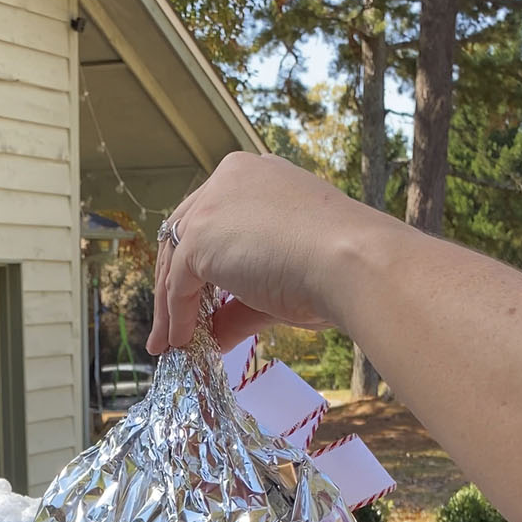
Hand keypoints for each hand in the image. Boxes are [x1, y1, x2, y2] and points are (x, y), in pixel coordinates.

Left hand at [147, 152, 370, 354]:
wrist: (353, 264)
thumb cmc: (332, 271)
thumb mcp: (275, 281)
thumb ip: (238, 303)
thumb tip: (214, 335)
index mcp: (254, 177)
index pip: (211, 218)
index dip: (199, 261)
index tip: (195, 298)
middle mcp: (230, 177)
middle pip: (183, 234)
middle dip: (174, 283)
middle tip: (171, 324)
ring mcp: (213, 202)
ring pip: (175, 260)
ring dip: (168, 307)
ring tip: (169, 345)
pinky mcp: (200, 234)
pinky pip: (177, 283)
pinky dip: (175, 316)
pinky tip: (182, 342)